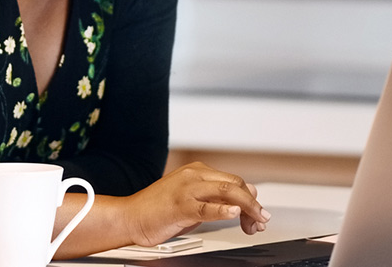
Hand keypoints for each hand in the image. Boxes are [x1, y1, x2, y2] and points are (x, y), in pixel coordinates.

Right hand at [120, 162, 272, 246]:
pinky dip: (223, 210)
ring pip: (227, 192)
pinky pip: (206, 207)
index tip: (257, 215)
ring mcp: (186, 190)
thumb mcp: (192, 201)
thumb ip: (215, 199)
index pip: (234, 181)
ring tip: (257, 220)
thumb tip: (243, 200)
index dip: (251, 198)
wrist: (129, 218)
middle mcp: (194, 177)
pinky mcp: (179, 206)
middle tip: (262, 220)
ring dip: (248, 207)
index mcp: (197, 172)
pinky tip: (234, 214)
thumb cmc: (158, 211)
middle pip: (235, 185)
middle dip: (254, 204)